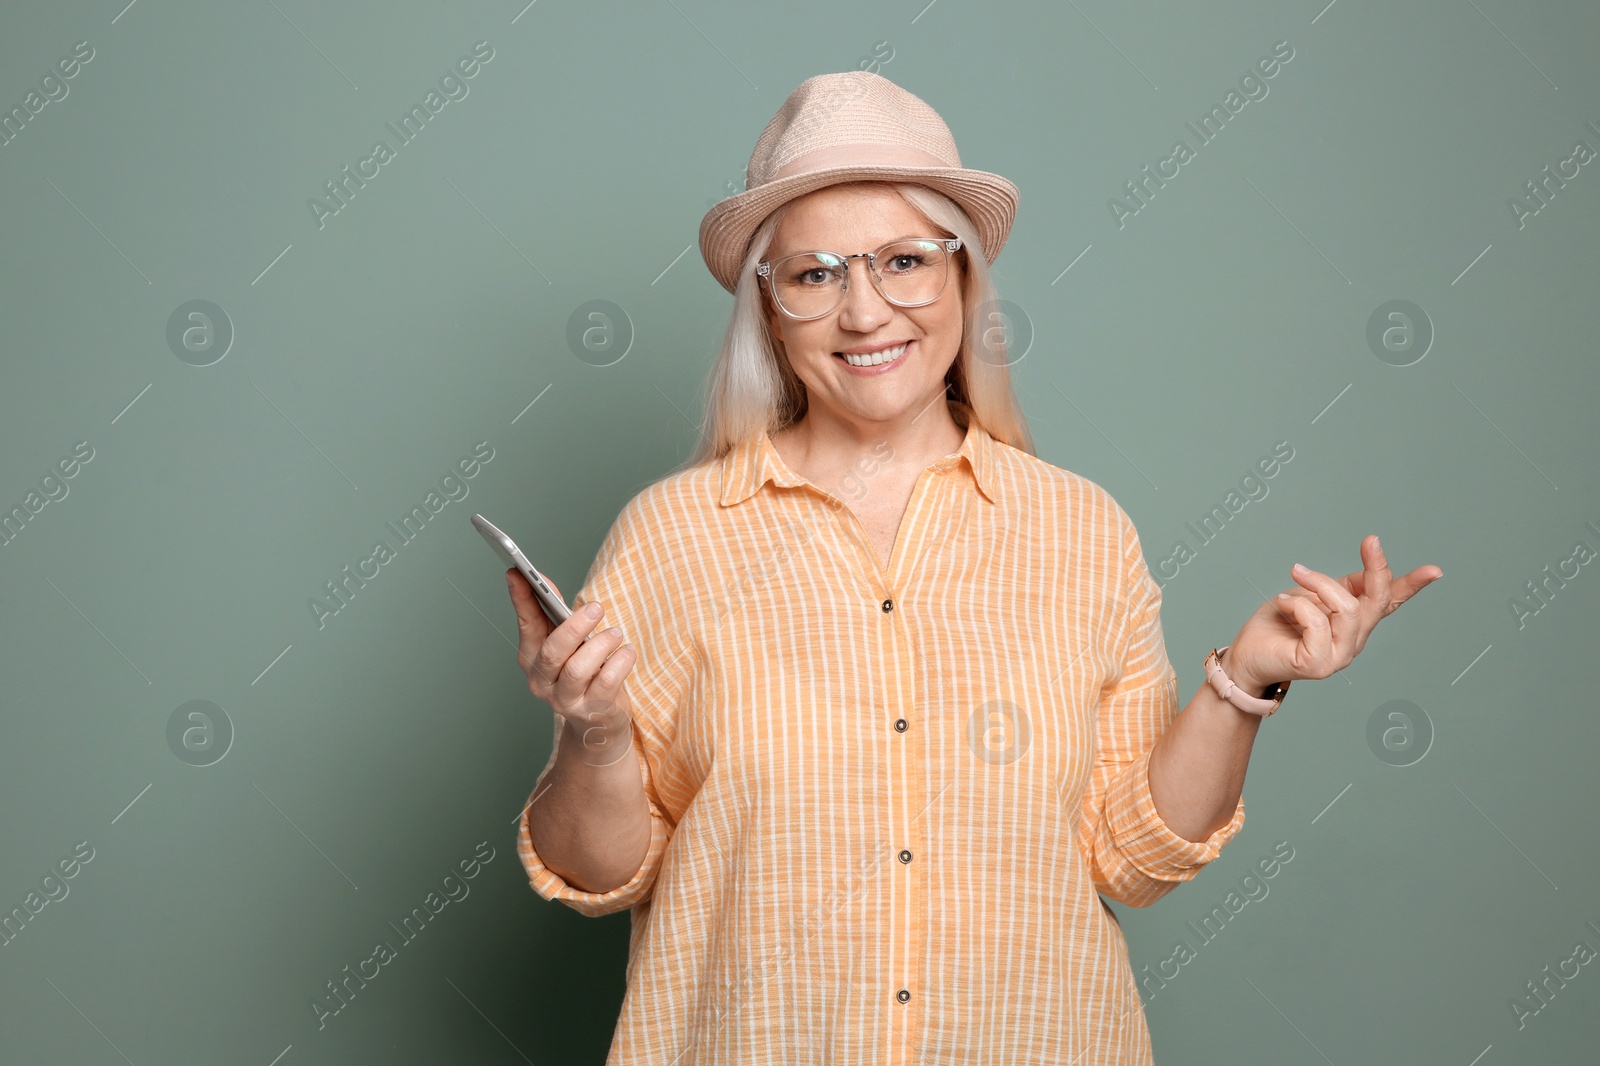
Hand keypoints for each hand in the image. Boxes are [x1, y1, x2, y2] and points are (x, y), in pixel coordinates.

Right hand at [505, 568, 638, 765]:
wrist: (599, 722)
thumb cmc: (585, 673)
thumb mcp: (568, 643)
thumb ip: (554, 615)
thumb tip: (542, 581)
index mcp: (532, 658)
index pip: (526, 624)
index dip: (521, 598)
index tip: (517, 571)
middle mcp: (542, 682)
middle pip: (553, 652)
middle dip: (575, 627)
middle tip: (596, 608)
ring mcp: (565, 700)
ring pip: (578, 669)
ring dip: (600, 646)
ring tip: (615, 632)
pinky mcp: (592, 711)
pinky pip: (606, 683)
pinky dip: (620, 663)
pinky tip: (627, 652)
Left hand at [1222, 535, 1442, 694]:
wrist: (1246, 655)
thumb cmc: (1277, 624)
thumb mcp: (1312, 594)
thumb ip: (1339, 587)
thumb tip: (1368, 572)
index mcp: (1354, 622)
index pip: (1389, 602)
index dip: (1412, 585)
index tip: (1435, 570)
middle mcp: (1353, 640)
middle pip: (1377, 600)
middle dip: (1376, 567)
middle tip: (1370, 540)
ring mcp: (1339, 656)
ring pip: (1347, 607)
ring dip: (1319, 583)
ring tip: (1296, 574)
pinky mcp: (1318, 664)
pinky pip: (1317, 623)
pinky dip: (1298, 605)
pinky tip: (1283, 604)